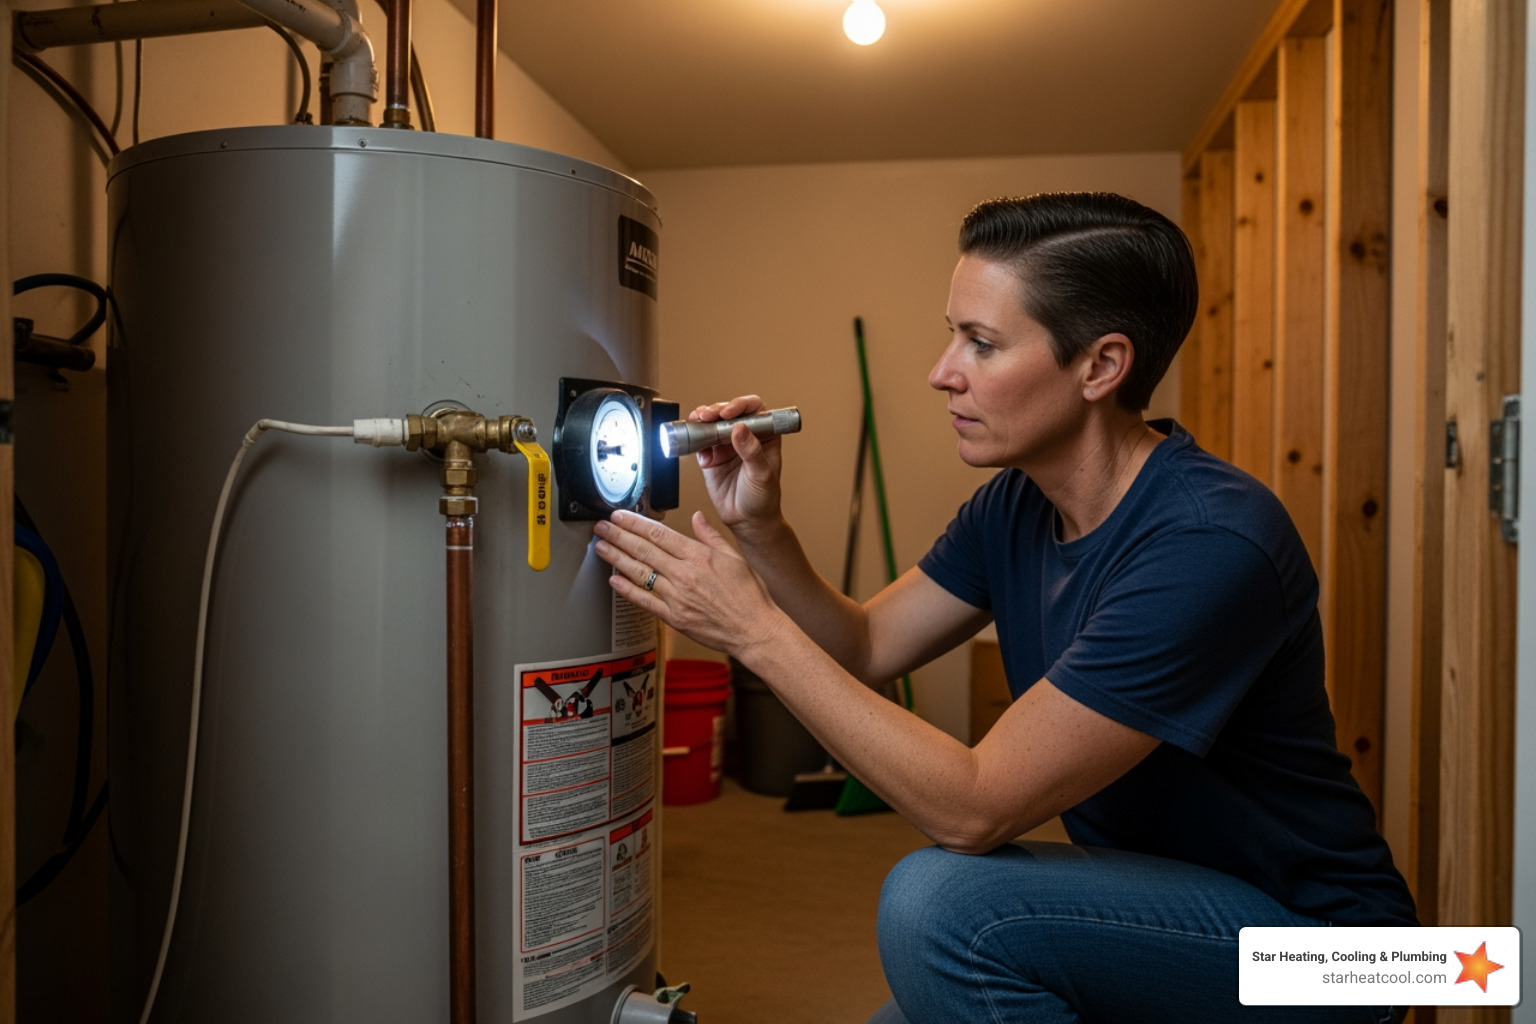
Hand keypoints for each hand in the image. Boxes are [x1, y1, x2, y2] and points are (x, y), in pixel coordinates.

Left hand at [593, 510, 785, 658]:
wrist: (755, 630)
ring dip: (616, 558)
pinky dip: (627, 590)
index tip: (620, 516)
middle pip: (644, 550)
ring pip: (640, 573)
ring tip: (601, 547)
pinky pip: (645, 601)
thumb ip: (711, 536)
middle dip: (619, 535)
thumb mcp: (735, 557)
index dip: (635, 523)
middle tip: (602, 526)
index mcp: (699, 557)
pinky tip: (614, 580)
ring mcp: (677, 597)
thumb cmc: (750, 596)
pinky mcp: (674, 618)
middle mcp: (685, 575)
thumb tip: (697, 517)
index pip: (659, 534)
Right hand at [689, 395, 782, 531]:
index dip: (741, 405)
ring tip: (697, 420)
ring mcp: (726, 446)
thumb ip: (752, 452)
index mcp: (764, 436)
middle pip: (729, 412)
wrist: (747, 521)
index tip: (729, 413)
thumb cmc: (763, 499)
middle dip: (717, 410)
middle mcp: (744, 437)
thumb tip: (740, 428)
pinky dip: (693, 437)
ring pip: (712, 423)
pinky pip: (699, 441)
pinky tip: (694, 441)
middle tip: (708, 415)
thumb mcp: (762, 475)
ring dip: (702, 419)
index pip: (754, 409)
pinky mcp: (710, 457)